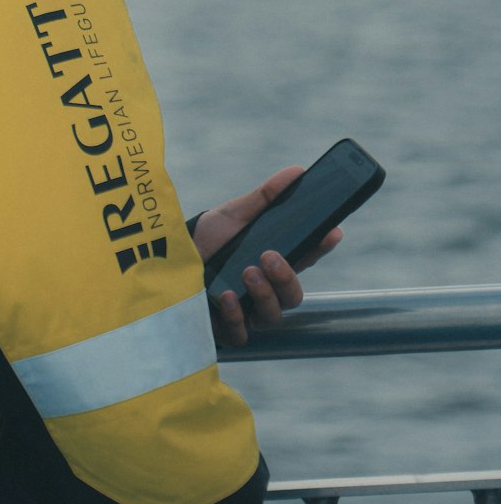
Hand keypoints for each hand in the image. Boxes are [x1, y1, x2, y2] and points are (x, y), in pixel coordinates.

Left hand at [192, 165, 343, 348]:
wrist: (170, 257)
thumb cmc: (208, 237)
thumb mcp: (235, 215)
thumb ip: (266, 197)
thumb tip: (296, 171)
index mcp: (272, 261)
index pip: (306, 258)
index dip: (322, 247)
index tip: (332, 231)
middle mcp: (265, 290)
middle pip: (294, 295)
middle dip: (287, 277)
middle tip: (270, 256)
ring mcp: (247, 311)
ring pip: (273, 315)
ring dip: (264, 294)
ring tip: (248, 272)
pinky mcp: (225, 328)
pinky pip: (241, 333)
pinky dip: (236, 316)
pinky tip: (228, 296)